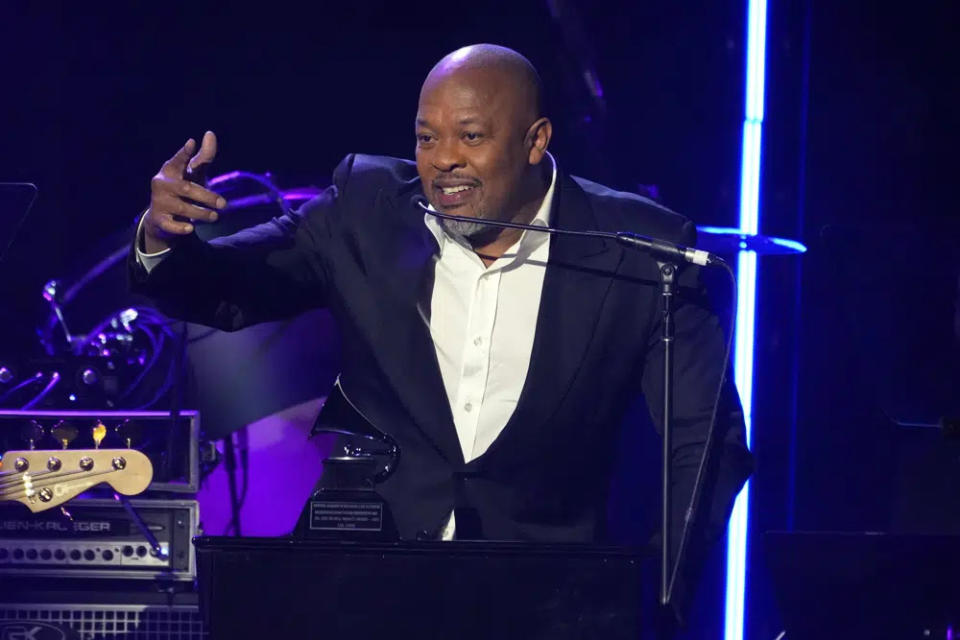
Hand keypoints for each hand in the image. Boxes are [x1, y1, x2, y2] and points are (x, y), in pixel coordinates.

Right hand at [143, 131, 226, 252]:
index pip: (179, 159)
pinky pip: (169, 225)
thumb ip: (204, 156)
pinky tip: (190, 228)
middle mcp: (163, 183)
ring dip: (201, 213)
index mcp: (171, 169)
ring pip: (182, 208)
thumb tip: (210, 133)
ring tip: (215, 216)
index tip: (191, 143)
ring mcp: (159, 201)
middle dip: (207, 196)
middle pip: (187, 189)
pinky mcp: (159, 219)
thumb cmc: (183, 188)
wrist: (163, 218)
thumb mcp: (193, 172)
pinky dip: (180, 227)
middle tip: (224, 204)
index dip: (185, 153)